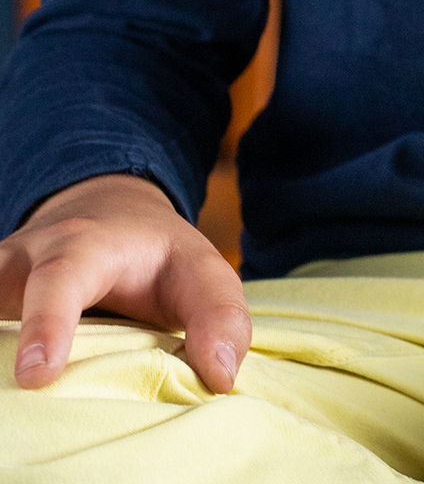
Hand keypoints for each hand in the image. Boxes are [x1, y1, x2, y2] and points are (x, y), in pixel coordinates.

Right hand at [0, 173, 250, 392]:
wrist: (107, 216)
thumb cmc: (156, 256)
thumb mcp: (199, 270)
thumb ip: (219, 314)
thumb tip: (219, 376)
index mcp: (85, 245)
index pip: (61, 277)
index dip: (47, 323)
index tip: (37, 374)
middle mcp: (30, 259)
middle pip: (0, 287)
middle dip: (7, 332)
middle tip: (17, 382)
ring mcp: (1, 282)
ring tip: (12, 390)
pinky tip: (10, 389)